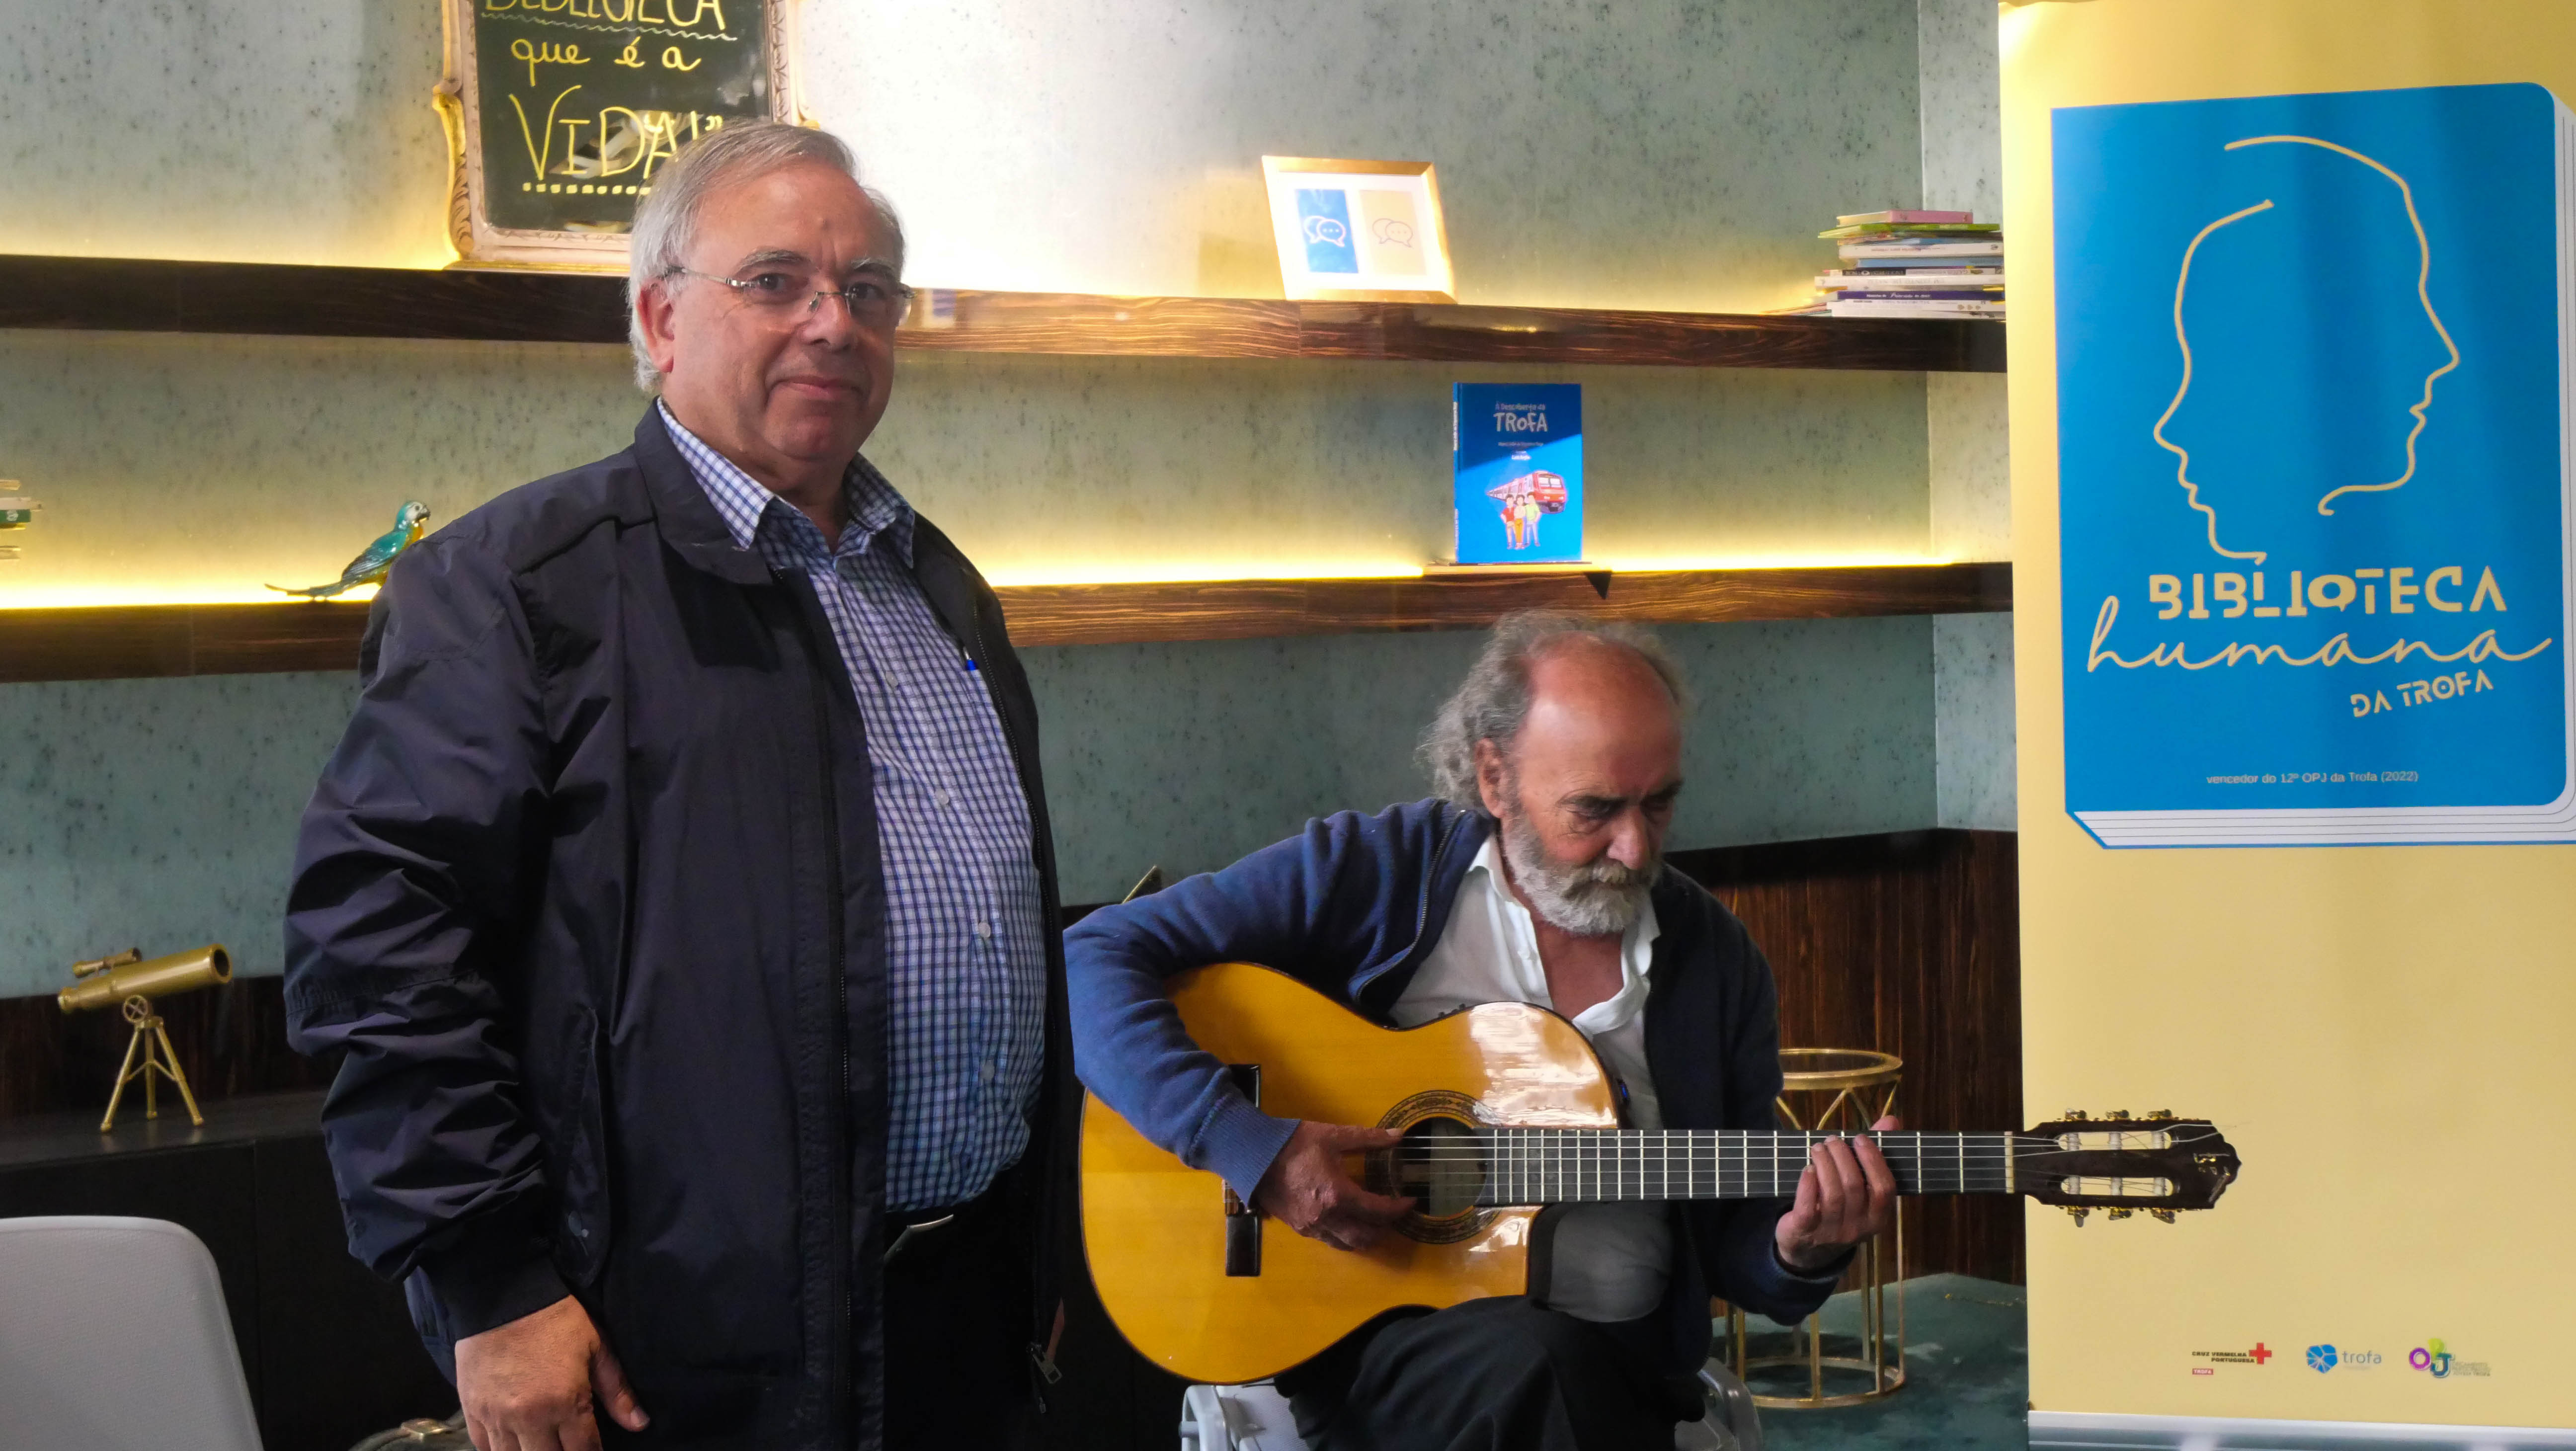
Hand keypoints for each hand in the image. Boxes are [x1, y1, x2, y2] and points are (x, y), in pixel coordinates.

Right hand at [455, 1295, 646, 1450]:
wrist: (504, 1294)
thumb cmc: (556, 1319)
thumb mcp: (596, 1347)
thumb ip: (617, 1391)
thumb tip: (640, 1424)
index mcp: (564, 1403)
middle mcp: (528, 1419)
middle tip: (568, 1445)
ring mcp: (496, 1417)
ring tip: (542, 1445)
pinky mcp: (471, 1410)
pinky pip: (484, 1447)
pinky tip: (514, 1444)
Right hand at [1252, 1120, 1414, 1251]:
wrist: (1252, 1155)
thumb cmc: (1293, 1143)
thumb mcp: (1333, 1136)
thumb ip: (1368, 1139)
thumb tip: (1398, 1137)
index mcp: (1338, 1195)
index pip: (1379, 1211)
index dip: (1400, 1208)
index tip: (1411, 1201)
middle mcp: (1327, 1218)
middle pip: (1367, 1236)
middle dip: (1386, 1228)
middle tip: (1395, 1214)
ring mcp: (1311, 1227)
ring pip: (1348, 1244)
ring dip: (1366, 1237)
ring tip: (1375, 1222)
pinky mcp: (1299, 1229)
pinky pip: (1330, 1241)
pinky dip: (1345, 1236)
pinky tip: (1348, 1222)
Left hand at [1773, 1115, 1899, 1272]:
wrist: (1809, 1249)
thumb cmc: (1841, 1209)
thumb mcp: (1861, 1189)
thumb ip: (1876, 1154)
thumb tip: (1891, 1120)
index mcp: (1878, 1217)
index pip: (1884, 1188)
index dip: (1873, 1160)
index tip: (1860, 1138)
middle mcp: (1859, 1228)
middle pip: (1854, 1186)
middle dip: (1842, 1157)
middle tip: (1832, 1140)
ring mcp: (1832, 1232)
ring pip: (1832, 1194)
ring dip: (1824, 1164)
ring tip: (1817, 1148)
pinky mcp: (1805, 1232)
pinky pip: (1808, 1207)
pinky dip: (1807, 1184)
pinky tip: (1807, 1169)